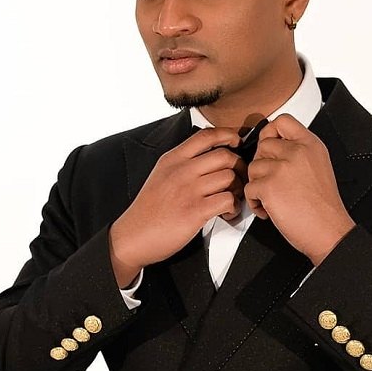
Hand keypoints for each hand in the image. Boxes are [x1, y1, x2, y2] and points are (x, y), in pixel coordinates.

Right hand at [109, 127, 246, 285]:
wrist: (133, 236)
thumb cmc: (148, 210)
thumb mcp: (160, 175)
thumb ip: (182, 163)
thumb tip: (207, 157)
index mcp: (173, 159)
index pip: (206, 136)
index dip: (227, 134)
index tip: (236, 140)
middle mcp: (181, 171)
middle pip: (225, 155)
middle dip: (238, 167)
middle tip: (237, 179)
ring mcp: (189, 190)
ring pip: (229, 177)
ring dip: (237, 189)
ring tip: (231, 199)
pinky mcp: (195, 211)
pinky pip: (227, 200)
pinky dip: (233, 207)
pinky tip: (226, 213)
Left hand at [244, 114, 355, 265]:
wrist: (328, 231)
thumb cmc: (323, 207)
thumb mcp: (318, 166)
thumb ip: (299, 152)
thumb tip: (274, 147)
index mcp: (310, 145)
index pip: (282, 121)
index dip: (270, 133)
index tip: (270, 148)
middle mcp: (296, 152)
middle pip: (263, 146)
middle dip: (263, 166)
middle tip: (273, 183)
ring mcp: (281, 168)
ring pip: (253, 167)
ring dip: (258, 185)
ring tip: (273, 199)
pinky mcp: (269, 186)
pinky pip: (249, 188)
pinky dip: (255, 203)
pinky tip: (270, 210)